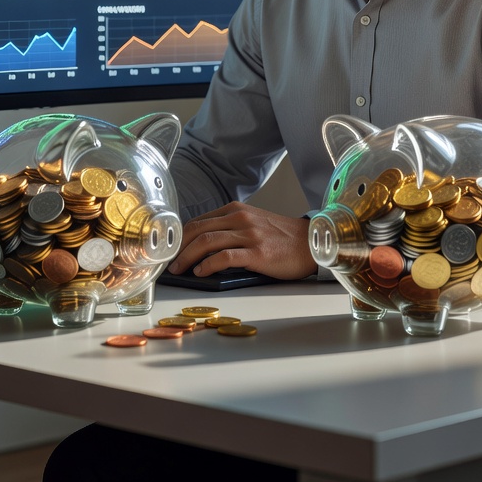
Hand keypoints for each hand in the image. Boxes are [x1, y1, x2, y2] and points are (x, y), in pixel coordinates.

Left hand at [167, 202, 316, 279]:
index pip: (199, 221)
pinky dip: (208, 264)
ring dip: (188, 256)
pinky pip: (225, 256)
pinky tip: (201, 272)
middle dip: (179, 246)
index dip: (181, 236)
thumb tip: (202, 246)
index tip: (172, 249)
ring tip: (180, 269)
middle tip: (170, 262)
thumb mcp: (254, 223)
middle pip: (198, 229)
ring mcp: (249, 234)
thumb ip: (231, 228)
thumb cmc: (282, 238)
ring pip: (207, 241)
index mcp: (237, 210)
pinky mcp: (258, 252)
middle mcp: (240, 218)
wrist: (311, 243)